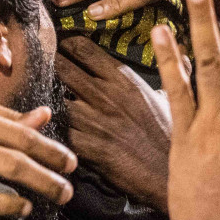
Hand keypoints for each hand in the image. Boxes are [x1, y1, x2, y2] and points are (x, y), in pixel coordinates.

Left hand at [58, 36, 171, 211]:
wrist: (169, 174)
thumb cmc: (170, 135)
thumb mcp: (170, 96)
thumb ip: (168, 70)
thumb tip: (177, 48)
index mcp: (123, 78)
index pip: (83, 48)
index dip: (66, 45)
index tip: (60, 47)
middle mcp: (106, 94)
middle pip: (62, 68)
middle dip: (50, 67)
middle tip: (42, 70)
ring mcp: (95, 121)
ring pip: (56, 98)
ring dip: (48, 98)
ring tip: (44, 98)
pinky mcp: (88, 147)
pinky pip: (60, 131)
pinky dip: (53, 128)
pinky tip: (51, 127)